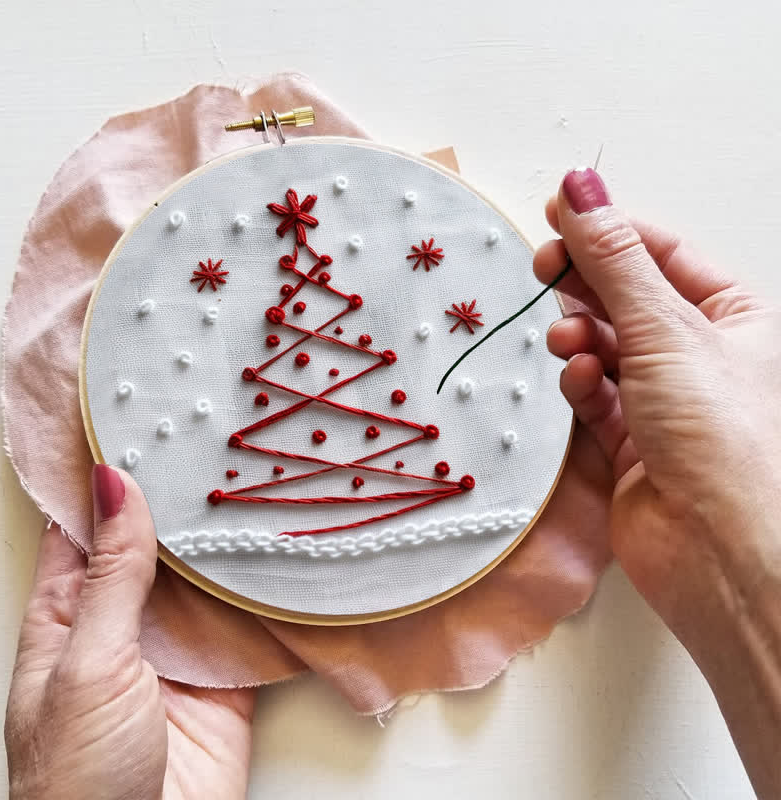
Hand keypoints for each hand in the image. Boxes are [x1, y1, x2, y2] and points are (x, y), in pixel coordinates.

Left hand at [5, 465, 254, 799]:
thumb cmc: (79, 776)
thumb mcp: (86, 663)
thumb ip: (110, 576)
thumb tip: (111, 489)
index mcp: (67, 616)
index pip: (81, 528)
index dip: (101, 477)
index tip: (130, 422)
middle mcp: (124, 623)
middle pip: (150, 546)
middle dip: (173, 500)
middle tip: (204, 441)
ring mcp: (177, 648)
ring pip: (201, 576)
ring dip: (219, 539)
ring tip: (246, 479)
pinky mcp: (224, 675)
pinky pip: (245, 619)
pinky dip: (262, 588)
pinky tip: (277, 548)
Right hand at [534, 168, 780, 796]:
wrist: (716, 553)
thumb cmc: (721, 437)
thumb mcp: (666, 330)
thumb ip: (614, 261)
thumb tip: (582, 189)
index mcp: (734, 319)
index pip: (663, 256)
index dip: (612, 231)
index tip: (561, 211)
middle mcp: (699, 357)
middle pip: (628, 299)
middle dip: (586, 283)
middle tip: (546, 265)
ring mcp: (662, 401)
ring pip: (604, 347)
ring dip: (581, 337)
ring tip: (568, 339)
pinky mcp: (629, 441)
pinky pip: (595, 395)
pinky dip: (582, 383)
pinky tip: (580, 379)